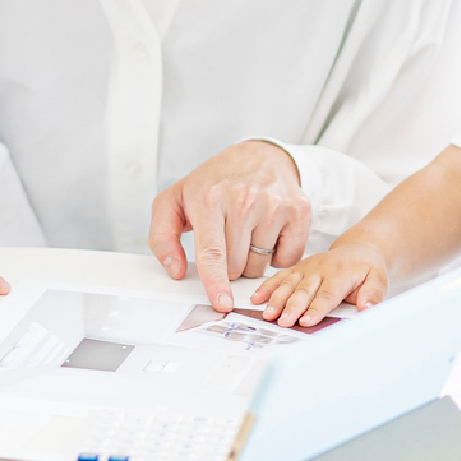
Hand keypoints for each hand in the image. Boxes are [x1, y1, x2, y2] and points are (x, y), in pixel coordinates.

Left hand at [149, 140, 311, 311]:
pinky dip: (277, 254)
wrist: (259, 156)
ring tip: (248, 231)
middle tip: (228, 237)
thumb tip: (176, 271)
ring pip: (259, 267)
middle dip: (229, 264)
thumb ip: (162, 238)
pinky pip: (286, 259)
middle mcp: (244, 200)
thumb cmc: (213, 183)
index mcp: (209, 199)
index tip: (222, 303)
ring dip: (252, 260)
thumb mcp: (174, 201)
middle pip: (236, 267)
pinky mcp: (298, 211)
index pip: (212, 251)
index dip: (216, 281)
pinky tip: (269, 232)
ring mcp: (274, 205)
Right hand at [248, 244, 387, 326]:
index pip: (326, 295)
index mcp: (339, 273)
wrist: (358, 250)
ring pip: (288, 285)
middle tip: (284, 321)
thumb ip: (373, 294)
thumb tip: (368, 308)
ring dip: (277, 300)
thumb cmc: (367, 268)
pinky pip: (280, 278)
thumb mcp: (379, 280)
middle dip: (292, 307)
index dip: (316, 308)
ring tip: (269, 314)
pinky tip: (257, 299)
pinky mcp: (297, 269)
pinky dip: (267, 288)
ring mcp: (306, 269)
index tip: (307, 321)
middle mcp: (320, 270)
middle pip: (304, 291)